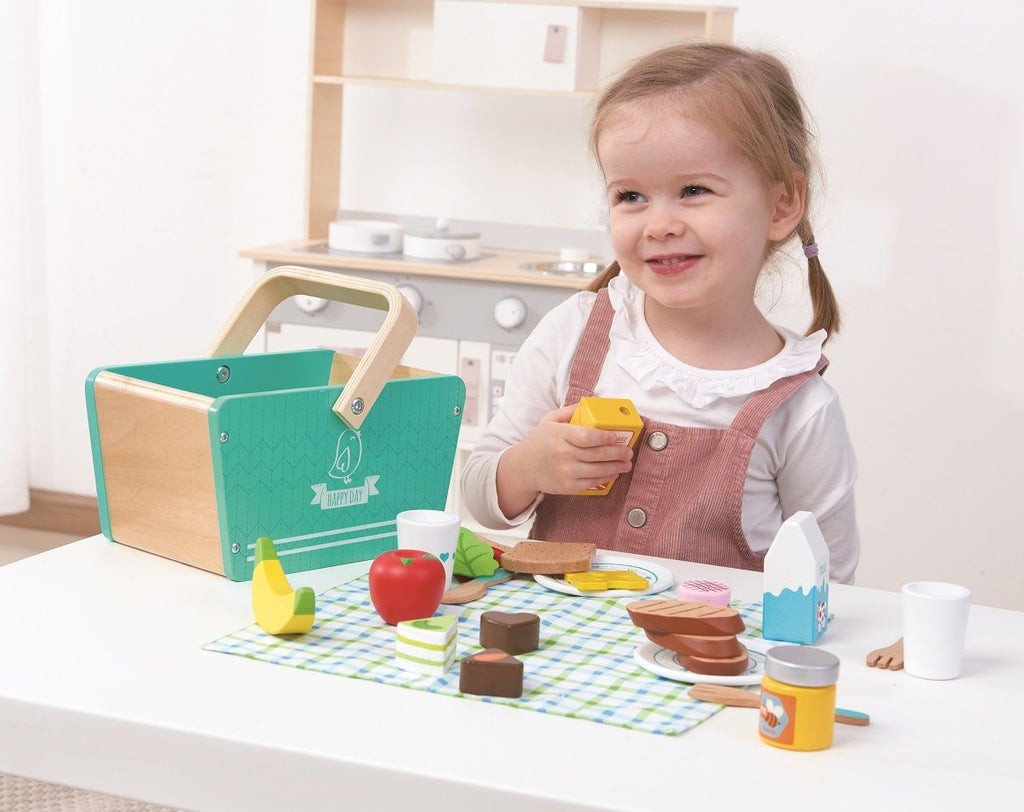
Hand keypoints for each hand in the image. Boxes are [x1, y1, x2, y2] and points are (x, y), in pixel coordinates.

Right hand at [496, 403, 632, 518]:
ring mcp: (565, 472)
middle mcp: (562, 454)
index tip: (615, 437)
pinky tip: (614, 473)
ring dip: (616, 467)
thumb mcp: (550, 420)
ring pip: (597, 470)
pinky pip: (591, 482)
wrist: (524, 468)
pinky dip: (606, 478)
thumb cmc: (540, 441)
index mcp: (559, 435)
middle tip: (628, 451)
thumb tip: (591, 403)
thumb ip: (569, 411)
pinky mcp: (567, 486)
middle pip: (596, 454)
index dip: (604, 437)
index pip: (587, 436)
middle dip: (617, 453)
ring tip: (626, 463)